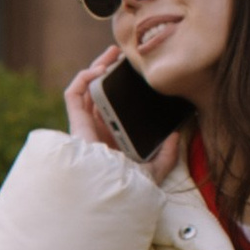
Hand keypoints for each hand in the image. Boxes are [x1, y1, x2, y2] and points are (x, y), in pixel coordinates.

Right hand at [65, 56, 183, 188]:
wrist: (114, 196)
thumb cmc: (131, 191)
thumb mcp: (155, 170)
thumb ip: (167, 155)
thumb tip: (175, 136)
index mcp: (112, 140)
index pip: (112, 106)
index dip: (120, 87)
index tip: (136, 73)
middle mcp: (96, 131)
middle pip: (99, 93)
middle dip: (109, 71)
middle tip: (124, 55)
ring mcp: (85, 127)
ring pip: (86, 90)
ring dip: (97, 67)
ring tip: (113, 53)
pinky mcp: (76, 124)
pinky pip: (73, 95)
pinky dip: (83, 78)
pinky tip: (100, 70)